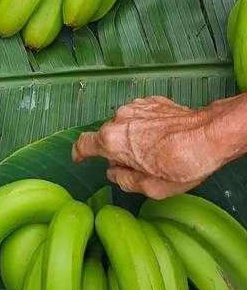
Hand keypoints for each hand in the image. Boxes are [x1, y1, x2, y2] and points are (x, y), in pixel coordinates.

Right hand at [72, 96, 234, 198]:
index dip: (79, 153)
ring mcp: (135, 106)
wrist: (210, 135)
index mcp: (113, 141)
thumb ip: (126, 181)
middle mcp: (118, 118)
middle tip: (138, 168)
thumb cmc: (182, 165)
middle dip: (117, 152)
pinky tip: (164, 139)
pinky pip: (140, 116)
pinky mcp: (151, 101)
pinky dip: (145, 128)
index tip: (79, 158)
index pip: (84, 144)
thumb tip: (114, 174)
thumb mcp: (153, 188)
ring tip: (157, 152)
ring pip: (125, 126)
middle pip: (108, 137)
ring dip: (132, 138)